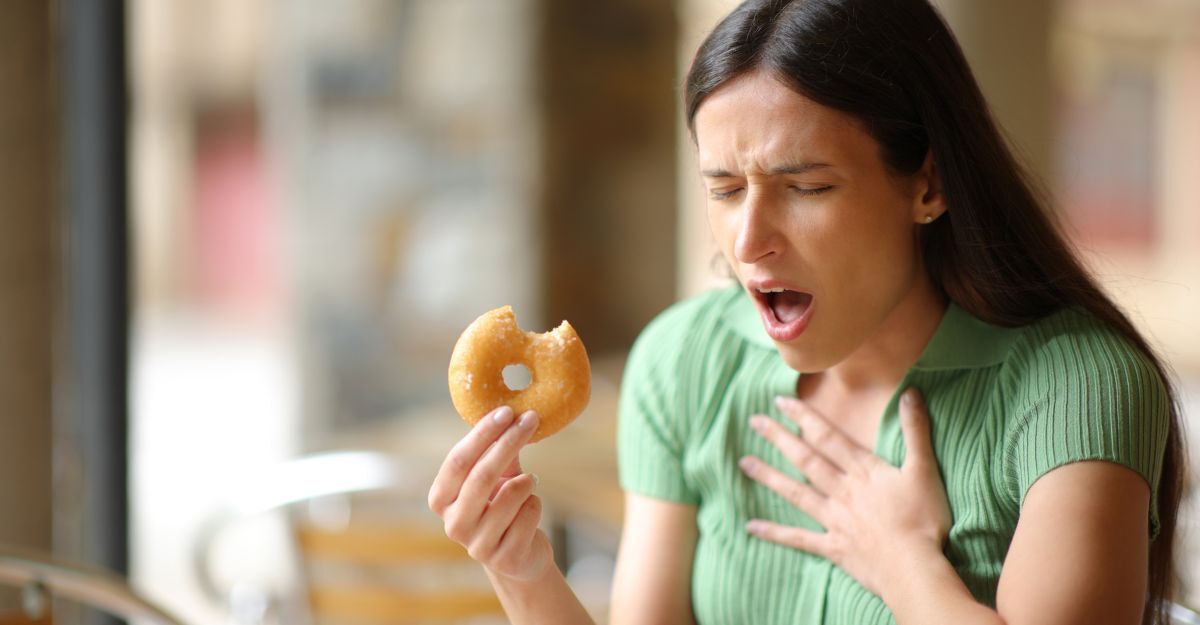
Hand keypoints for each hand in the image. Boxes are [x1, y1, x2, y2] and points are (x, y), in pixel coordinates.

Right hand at [428, 406, 550, 581]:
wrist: (519, 556)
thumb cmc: (502, 507)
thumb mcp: (495, 478)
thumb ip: (496, 452)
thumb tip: (509, 414)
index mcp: (442, 499)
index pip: (457, 461)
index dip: (482, 434)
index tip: (506, 411)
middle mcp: (453, 524)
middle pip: (482, 475)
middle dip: (509, 442)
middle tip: (531, 419)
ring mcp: (477, 545)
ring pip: (511, 495)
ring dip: (527, 481)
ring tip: (530, 481)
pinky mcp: (504, 558)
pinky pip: (529, 514)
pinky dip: (536, 504)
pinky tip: (530, 511)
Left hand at [739, 388, 951, 596]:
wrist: (914, 569)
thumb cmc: (924, 519)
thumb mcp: (924, 470)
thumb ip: (915, 430)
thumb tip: (911, 392)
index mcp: (863, 471)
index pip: (828, 437)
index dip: (804, 417)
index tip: (780, 401)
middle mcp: (843, 491)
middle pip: (806, 459)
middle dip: (779, 438)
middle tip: (754, 421)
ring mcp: (835, 520)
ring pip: (796, 493)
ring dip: (769, 477)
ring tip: (744, 462)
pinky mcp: (833, 547)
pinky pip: (798, 539)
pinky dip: (774, 533)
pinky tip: (751, 526)